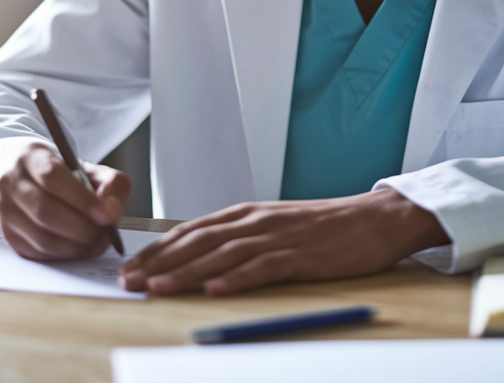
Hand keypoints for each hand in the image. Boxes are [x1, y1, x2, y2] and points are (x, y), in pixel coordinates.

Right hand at [0, 144, 131, 260]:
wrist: (39, 182)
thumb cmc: (70, 178)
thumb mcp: (95, 171)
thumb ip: (112, 186)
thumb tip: (111, 212)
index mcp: (32, 157)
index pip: (53, 178)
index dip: (81, 199)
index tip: (106, 216)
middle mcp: (11, 182)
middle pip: (45, 211)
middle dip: (82, 229)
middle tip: (105, 234)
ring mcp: (6, 210)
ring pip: (41, 237)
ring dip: (76, 246)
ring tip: (97, 242)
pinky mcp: (10, 235)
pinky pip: (38, 252)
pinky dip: (65, 255)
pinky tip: (80, 248)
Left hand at [119, 189, 447, 295]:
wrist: (374, 219)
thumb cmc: (324, 227)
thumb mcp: (275, 226)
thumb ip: (241, 238)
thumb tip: (203, 260)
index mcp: (246, 213)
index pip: (190, 231)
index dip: (157, 250)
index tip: (130, 267)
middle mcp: (255, 221)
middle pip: (197, 242)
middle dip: (159, 263)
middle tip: (129, 281)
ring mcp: (276, 237)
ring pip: (221, 255)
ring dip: (186, 272)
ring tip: (158, 288)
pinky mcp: (299, 255)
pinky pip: (261, 268)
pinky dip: (235, 279)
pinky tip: (213, 290)